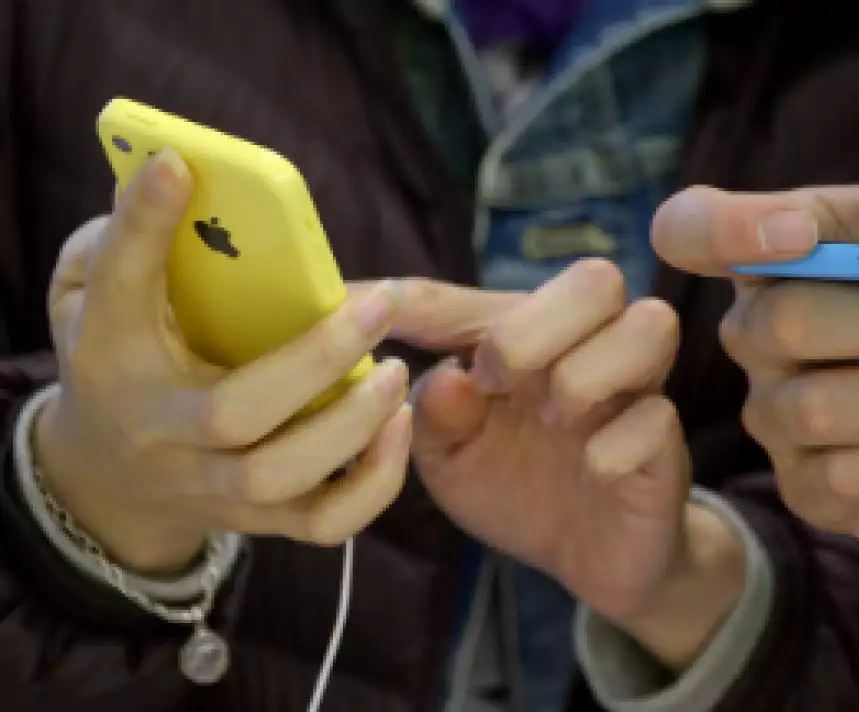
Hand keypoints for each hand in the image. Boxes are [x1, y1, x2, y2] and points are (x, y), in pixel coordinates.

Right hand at [35, 149, 412, 573]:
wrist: (112, 476)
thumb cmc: (123, 359)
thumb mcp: (100, 296)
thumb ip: (128, 243)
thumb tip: (178, 175)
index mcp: (111, 356)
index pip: (119, 287)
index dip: (143, 229)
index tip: (181, 168)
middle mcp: (162, 430)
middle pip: (233, 413)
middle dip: (315, 358)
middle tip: (382, 303)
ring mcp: (212, 486)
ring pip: (280, 478)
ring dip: (351, 425)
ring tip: (395, 371)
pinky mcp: (261, 520)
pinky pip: (324, 522)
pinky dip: (374, 484)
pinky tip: (399, 425)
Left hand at [404, 259, 744, 668]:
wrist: (590, 557)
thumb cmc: (516, 488)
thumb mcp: (453, 460)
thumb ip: (435, 418)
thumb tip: (445, 378)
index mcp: (524, 340)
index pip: (462, 300)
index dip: (403, 298)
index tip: (356, 304)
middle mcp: (587, 347)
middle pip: (596, 277)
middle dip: (536, 324)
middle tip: (498, 380)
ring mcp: (634, 391)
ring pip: (649, 324)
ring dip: (588, 370)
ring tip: (554, 418)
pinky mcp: (665, 445)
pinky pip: (658, 418)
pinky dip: (616, 445)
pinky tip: (592, 470)